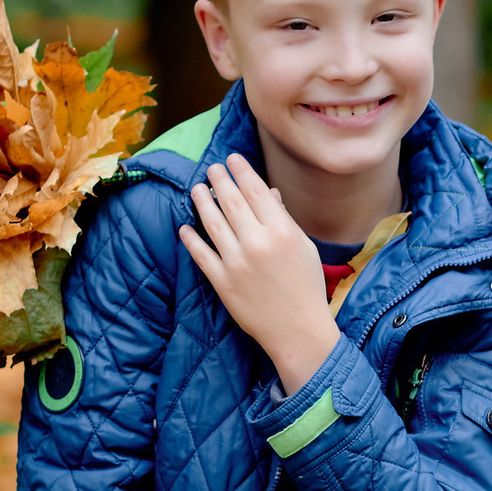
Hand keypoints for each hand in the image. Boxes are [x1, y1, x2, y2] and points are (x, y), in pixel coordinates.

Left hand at [178, 153, 339, 392]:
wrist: (298, 330)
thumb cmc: (306, 287)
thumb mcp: (303, 248)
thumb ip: (284, 219)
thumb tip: (269, 192)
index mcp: (282, 232)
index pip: (257, 191)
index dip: (242, 172)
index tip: (232, 159)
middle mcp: (258, 243)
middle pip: (232, 202)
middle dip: (220, 180)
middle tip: (212, 168)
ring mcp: (237, 263)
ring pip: (213, 223)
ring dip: (202, 202)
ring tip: (198, 188)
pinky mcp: (223, 282)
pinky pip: (201, 254)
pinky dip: (191, 239)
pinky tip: (185, 227)